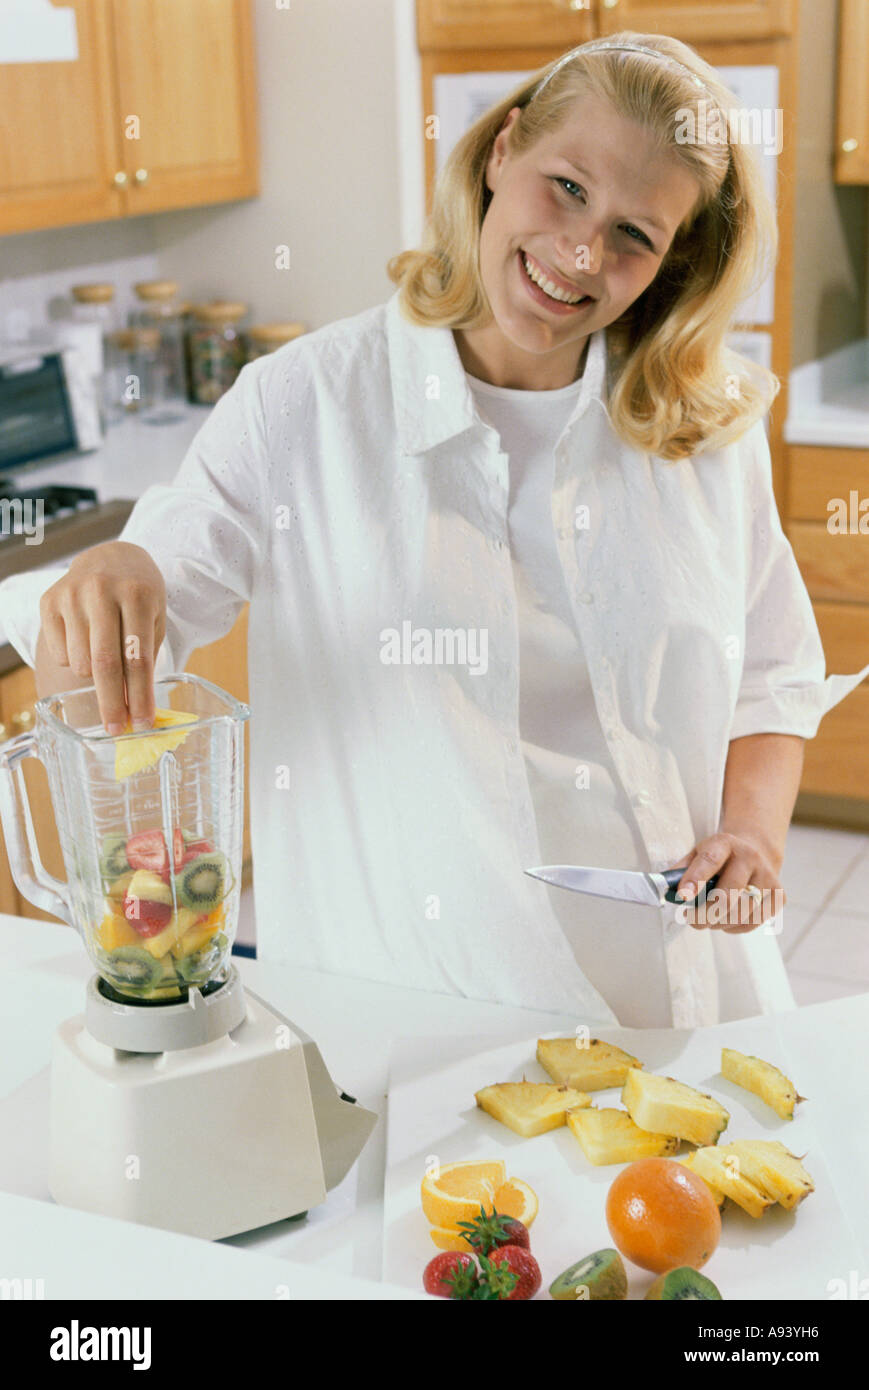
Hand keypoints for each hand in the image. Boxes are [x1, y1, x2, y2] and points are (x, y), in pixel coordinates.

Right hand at [38, 541, 165, 735]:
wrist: (111, 558)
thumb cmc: (139, 597)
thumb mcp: (154, 619)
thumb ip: (145, 660)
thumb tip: (137, 711)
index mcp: (137, 595)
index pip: (137, 658)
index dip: (139, 696)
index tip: (141, 723)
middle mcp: (101, 591)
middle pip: (104, 664)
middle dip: (111, 702)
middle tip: (115, 730)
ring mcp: (71, 594)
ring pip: (79, 662)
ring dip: (94, 678)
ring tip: (105, 661)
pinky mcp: (49, 601)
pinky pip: (60, 653)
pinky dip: (74, 660)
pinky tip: (86, 641)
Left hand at [668, 831, 785, 932]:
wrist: (755, 851)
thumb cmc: (718, 858)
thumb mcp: (696, 854)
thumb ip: (679, 871)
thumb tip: (662, 890)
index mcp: (725, 843)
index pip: (710, 861)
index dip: (694, 880)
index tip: (682, 898)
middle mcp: (750, 857)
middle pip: (727, 896)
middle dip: (704, 914)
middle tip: (692, 920)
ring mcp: (768, 877)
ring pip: (740, 914)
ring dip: (718, 923)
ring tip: (708, 919)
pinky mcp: (779, 896)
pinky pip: (753, 923)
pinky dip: (734, 927)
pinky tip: (727, 920)